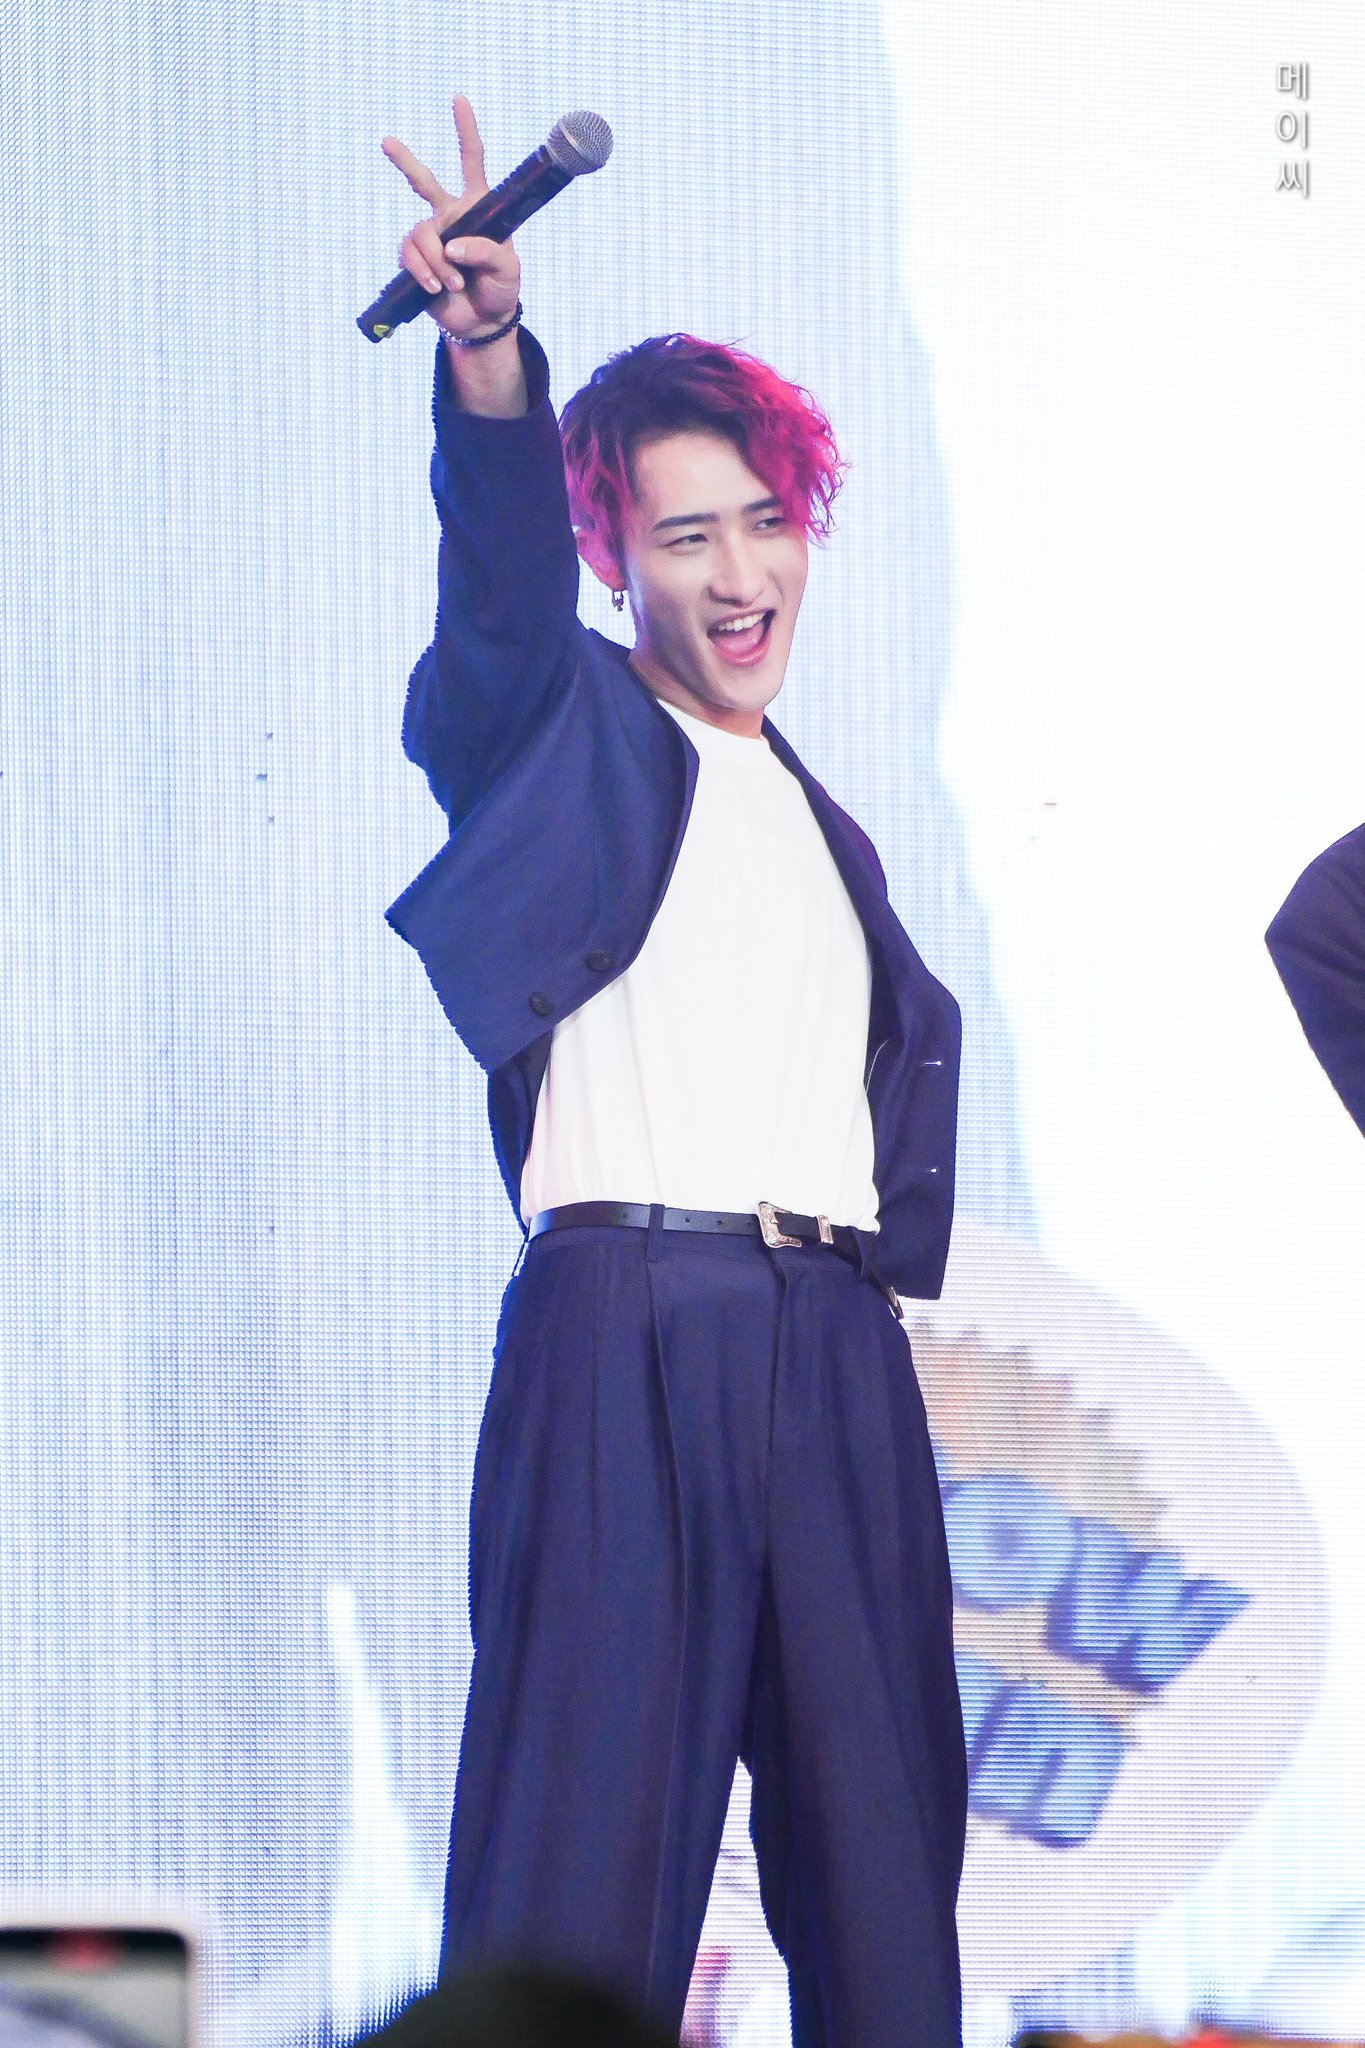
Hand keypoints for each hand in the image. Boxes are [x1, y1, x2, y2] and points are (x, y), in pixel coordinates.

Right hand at [383, 96, 521, 342]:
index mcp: (477, 209)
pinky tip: (435, 287)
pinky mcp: (416, 261)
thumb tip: (452, 247)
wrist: (482, 322)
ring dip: (436, 262)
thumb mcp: (507, 269)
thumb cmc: (500, 288)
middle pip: (423, 182)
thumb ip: (485, 251)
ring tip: (452, 284)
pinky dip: (424, 272)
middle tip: (386, 142)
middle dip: (405, 161)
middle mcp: (450, 217)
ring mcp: (431, 238)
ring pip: (420, 234)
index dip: (466, 131)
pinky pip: (410, 257)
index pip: (471, 163)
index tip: (458, 100)